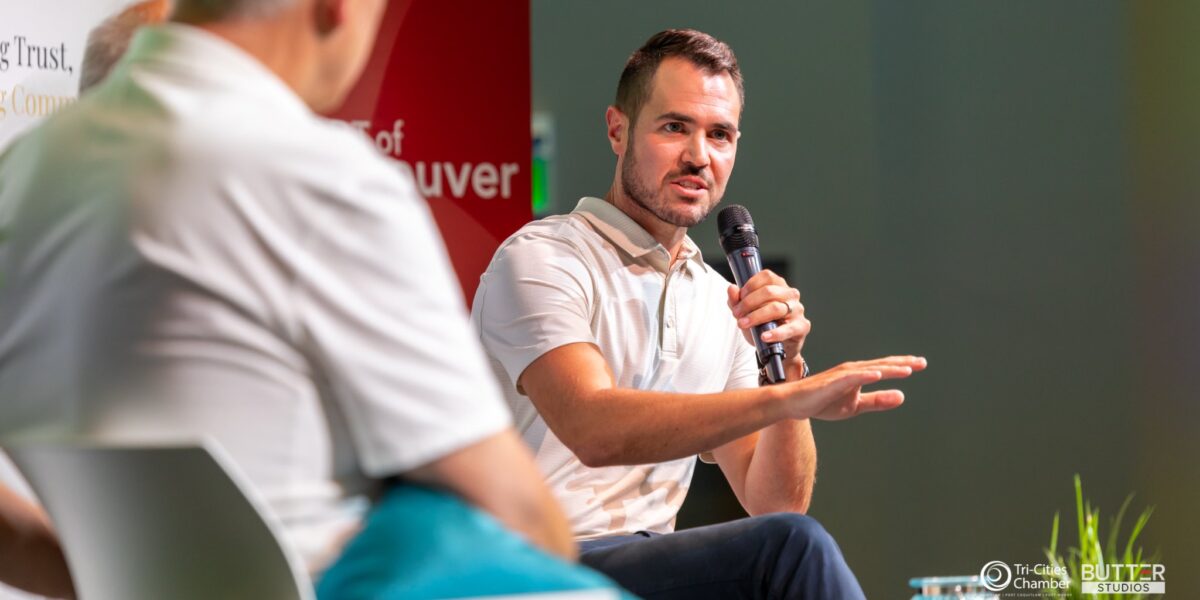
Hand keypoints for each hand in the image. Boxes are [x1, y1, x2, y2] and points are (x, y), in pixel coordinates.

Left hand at [726, 269, 807, 360]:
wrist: (777, 347)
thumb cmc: (763, 325)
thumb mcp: (746, 312)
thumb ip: (737, 300)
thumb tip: (731, 288)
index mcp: (779, 286)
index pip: (767, 276)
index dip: (751, 285)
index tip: (740, 296)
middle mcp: (790, 295)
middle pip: (769, 291)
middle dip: (748, 302)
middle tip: (736, 314)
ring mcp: (797, 310)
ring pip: (776, 308)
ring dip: (756, 316)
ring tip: (743, 324)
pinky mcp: (802, 326)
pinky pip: (789, 329)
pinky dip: (775, 333)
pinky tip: (764, 336)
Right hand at [782, 356, 927, 420]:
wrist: (795, 403)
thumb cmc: (823, 402)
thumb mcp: (855, 406)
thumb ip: (878, 401)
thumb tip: (902, 396)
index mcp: (859, 375)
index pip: (885, 368)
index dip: (903, 366)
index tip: (921, 364)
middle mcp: (853, 370)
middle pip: (881, 365)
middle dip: (902, 363)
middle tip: (922, 363)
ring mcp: (843, 375)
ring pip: (869, 369)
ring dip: (888, 369)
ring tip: (907, 369)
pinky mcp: (832, 382)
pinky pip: (851, 377)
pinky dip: (864, 375)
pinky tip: (877, 375)